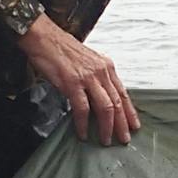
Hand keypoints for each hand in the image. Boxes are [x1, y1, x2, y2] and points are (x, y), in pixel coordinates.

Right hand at [16, 13, 140, 146]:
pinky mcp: (72, 83)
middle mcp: (101, 72)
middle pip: (117, 103)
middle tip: (124, 139)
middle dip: (122, 124)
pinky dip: (84, 123)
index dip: (130, 112)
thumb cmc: (62, 50)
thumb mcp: (87, 62)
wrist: (44, 37)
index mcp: (106, 67)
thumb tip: (101, 98)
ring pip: (105, 108)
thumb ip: (96, 78)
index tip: (134, 125)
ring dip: (107, 127)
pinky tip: (83, 133)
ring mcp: (88, 77)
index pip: (123, 93)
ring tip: (105, 140)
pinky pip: (82, 108)